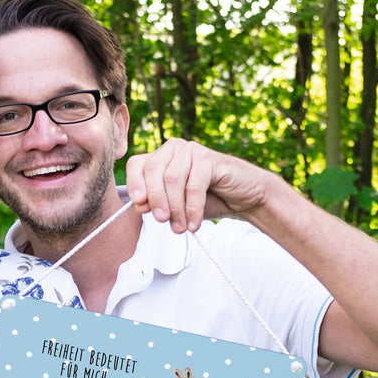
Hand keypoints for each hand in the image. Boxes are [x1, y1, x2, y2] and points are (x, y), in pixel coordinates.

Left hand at [125, 138, 268, 232]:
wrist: (243, 198)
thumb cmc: (206, 200)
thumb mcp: (175, 206)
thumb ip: (156, 204)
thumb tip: (139, 205)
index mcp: (160, 157)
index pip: (137, 164)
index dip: (134, 183)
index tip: (138, 205)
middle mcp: (173, 149)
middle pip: (153, 171)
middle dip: (155, 199)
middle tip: (162, 221)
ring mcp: (192, 151)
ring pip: (172, 179)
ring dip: (175, 208)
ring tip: (180, 228)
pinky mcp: (209, 159)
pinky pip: (193, 186)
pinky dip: (192, 209)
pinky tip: (194, 224)